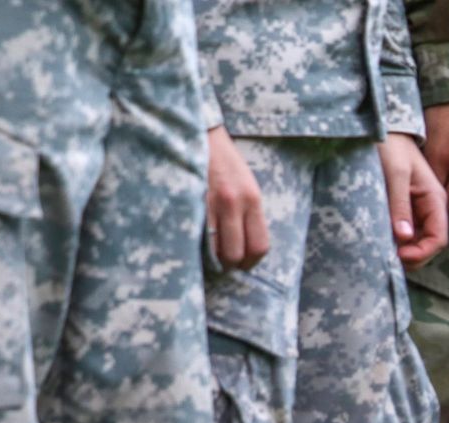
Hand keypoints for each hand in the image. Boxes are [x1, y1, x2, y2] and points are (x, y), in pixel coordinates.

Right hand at [206, 125, 269, 269]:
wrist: (199, 131)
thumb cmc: (223, 161)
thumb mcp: (246, 184)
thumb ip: (248, 213)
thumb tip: (245, 246)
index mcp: (252, 199)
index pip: (259, 246)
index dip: (250, 262)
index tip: (242, 263)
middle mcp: (234, 202)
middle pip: (236, 254)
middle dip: (230, 265)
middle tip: (223, 263)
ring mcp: (210, 202)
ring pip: (215, 250)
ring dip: (211, 259)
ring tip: (208, 255)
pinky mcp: (189, 199)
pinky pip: (195, 235)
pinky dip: (196, 246)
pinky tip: (194, 243)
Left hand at [378, 133, 448, 268]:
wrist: (379, 128)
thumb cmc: (389, 145)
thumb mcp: (395, 173)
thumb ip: (400, 204)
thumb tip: (404, 238)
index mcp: (435, 199)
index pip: (438, 238)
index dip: (422, 253)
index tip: (398, 255)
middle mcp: (430, 209)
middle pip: (429, 245)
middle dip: (412, 256)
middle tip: (387, 257)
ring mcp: (417, 211)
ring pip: (416, 243)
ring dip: (402, 251)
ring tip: (382, 250)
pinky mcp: (403, 211)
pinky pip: (404, 235)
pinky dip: (395, 243)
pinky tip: (381, 241)